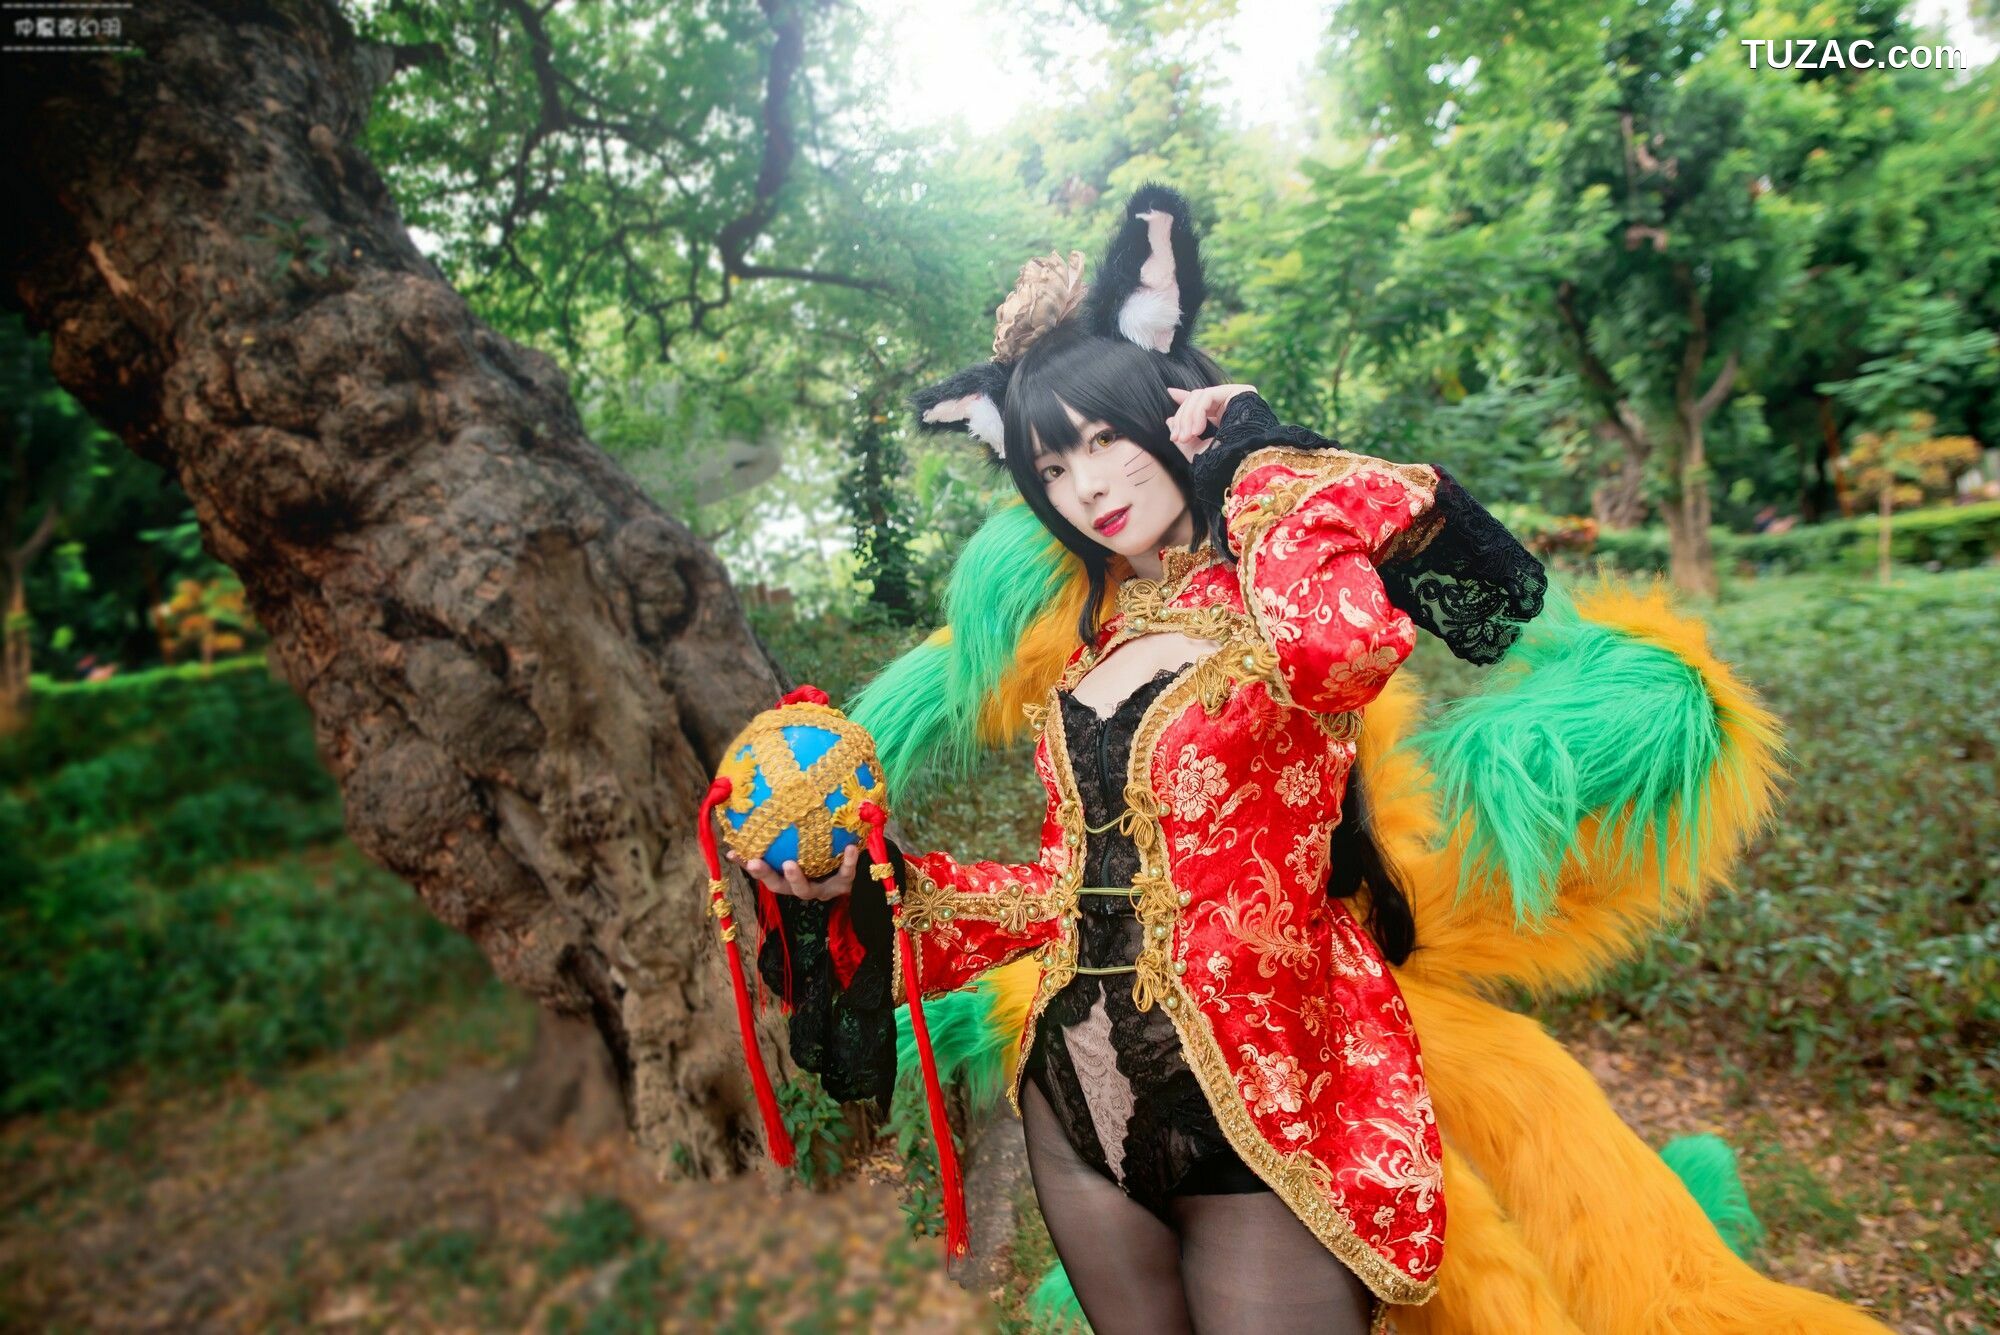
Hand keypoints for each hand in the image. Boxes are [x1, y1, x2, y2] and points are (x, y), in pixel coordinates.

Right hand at [725, 842, 860, 900]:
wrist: (852, 871)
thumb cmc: (820, 855)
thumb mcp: (799, 846)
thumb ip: (780, 836)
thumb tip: (758, 812)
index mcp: (787, 879)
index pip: (763, 874)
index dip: (748, 866)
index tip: (734, 853)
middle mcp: (801, 887)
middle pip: (779, 887)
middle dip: (766, 875)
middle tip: (756, 863)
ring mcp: (821, 889)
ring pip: (806, 890)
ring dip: (796, 878)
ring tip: (790, 864)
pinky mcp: (843, 885)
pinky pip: (846, 874)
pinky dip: (848, 862)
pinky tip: (850, 847)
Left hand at [1166, 384, 1256, 461]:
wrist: (1240, 467)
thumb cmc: (1222, 464)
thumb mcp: (1197, 450)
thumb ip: (1183, 434)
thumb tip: (1168, 420)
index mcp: (1225, 416)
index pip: (1202, 402)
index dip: (1186, 398)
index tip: (1170, 393)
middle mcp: (1232, 405)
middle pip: (1197, 399)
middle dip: (1182, 418)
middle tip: (1176, 438)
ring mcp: (1238, 397)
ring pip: (1200, 396)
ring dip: (1187, 418)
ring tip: (1185, 438)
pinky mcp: (1241, 392)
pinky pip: (1208, 395)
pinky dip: (1197, 413)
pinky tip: (1197, 430)